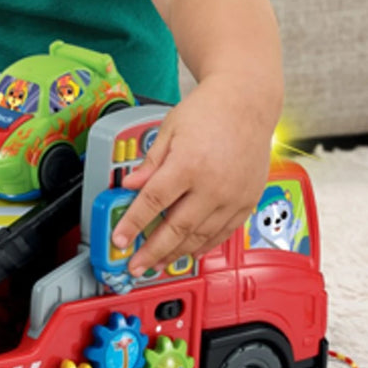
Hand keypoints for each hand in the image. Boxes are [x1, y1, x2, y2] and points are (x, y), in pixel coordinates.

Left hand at [111, 81, 272, 275]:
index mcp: (189, 164)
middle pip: (177, 228)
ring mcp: (233, 196)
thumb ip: (151, 162)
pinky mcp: (247, 201)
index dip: (133, 224)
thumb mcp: (170, 129)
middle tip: (135, 266)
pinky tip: (189, 252)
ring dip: (176, 254)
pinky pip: (223, 233)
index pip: (153, 202)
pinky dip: (204, 245)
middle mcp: (213, 185)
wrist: (248, 101)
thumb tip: (130, 185)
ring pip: (200, 236)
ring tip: (157, 264)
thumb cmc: (209, 110)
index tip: (119, 240)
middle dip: (152, 251)